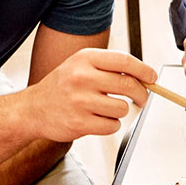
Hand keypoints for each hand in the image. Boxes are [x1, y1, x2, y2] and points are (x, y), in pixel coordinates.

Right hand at [21, 48, 156, 141]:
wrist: (33, 109)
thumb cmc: (62, 86)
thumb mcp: (81, 66)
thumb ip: (109, 67)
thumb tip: (144, 76)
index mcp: (85, 59)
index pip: (124, 61)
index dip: (144, 70)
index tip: (152, 78)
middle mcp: (82, 77)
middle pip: (128, 86)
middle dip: (141, 94)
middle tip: (142, 99)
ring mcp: (80, 101)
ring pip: (122, 108)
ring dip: (120, 111)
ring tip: (106, 109)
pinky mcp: (79, 123)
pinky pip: (112, 126)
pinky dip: (110, 125)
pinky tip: (97, 120)